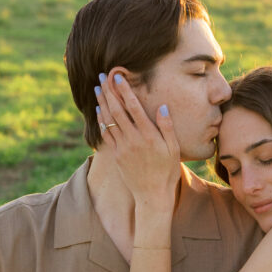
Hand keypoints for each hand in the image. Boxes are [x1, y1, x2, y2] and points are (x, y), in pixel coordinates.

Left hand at [95, 72, 180, 208]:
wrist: (152, 195)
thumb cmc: (167, 171)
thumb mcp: (174, 149)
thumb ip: (167, 127)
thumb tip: (162, 106)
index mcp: (149, 135)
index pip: (134, 107)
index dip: (125, 90)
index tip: (119, 77)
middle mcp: (133, 139)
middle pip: (117, 110)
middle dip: (109, 91)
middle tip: (102, 76)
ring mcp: (123, 148)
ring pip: (109, 120)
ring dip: (102, 102)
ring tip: (97, 88)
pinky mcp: (116, 156)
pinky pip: (106, 134)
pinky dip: (101, 120)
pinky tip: (99, 110)